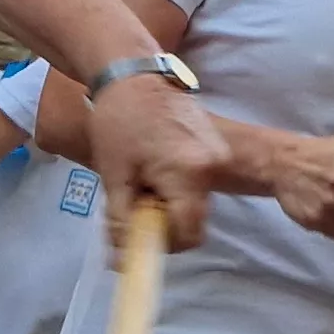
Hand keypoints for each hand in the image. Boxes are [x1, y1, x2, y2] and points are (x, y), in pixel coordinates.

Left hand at [85, 75, 223, 248]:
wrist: (133, 73)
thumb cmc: (119, 123)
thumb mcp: (114, 177)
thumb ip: (122, 222)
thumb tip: (123, 260)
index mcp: (189, 174)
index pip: (190, 234)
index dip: (164, 243)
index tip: (140, 229)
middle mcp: (213, 165)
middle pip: (195, 218)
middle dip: (165, 221)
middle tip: (137, 203)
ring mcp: (218, 152)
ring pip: (197, 200)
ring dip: (171, 202)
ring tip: (144, 181)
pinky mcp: (216, 143)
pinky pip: (200, 181)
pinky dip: (179, 185)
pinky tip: (156, 167)